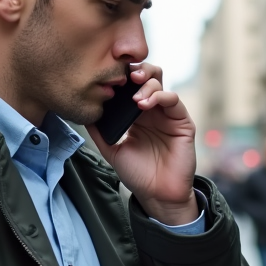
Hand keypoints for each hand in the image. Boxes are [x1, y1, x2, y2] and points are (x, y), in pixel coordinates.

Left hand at [86, 63, 198, 225]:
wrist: (157, 194)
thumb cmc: (137, 174)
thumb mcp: (111, 149)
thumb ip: (98, 130)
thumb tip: (83, 111)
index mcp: (136, 114)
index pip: (131, 85)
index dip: (122, 76)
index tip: (109, 75)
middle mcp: (153, 110)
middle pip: (148, 76)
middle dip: (136, 70)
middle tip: (125, 77)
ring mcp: (168, 114)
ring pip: (160, 83)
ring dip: (146, 84)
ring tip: (134, 98)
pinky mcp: (182, 122)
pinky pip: (173, 100)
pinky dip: (159, 96)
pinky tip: (145, 104)